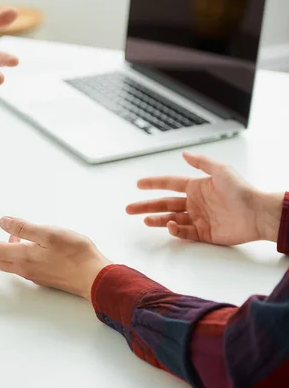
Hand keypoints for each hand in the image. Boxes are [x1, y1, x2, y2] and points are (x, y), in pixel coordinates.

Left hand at [0, 217, 110, 299]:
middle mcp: (24, 268)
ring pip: (7, 264)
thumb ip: (24, 228)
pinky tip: (24, 248)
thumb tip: (4, 222)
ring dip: (0, 252)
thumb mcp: (48, 233)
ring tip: (7, 237)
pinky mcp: (43, 277)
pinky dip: (14, 256)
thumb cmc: (76, 254)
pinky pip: (20, 266)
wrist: (94, 278)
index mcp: (23, 256)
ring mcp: (33, 274)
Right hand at [126, 152, 282, 244]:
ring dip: (157, 219)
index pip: (169, 184)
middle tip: (130, 209)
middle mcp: (195, 202)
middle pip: (164, 204)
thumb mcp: (221, 170)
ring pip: (171, 219)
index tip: (139, 184)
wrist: (257, 214)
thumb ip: (201, 162)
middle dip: (146, 206)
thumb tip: (184, 154)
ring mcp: (198, 218)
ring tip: (145, 220)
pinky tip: (170, 226)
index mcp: (197, 187)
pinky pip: (184, 232)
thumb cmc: (242, 190)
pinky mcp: (204, 234)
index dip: (153, 184)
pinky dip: (175, 230)